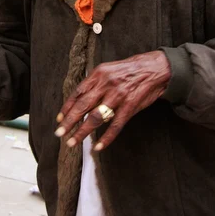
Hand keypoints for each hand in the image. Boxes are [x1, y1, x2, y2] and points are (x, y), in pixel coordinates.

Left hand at [55, 50, 169, 150]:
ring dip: (83, 132)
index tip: (59, 119)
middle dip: (69, 121)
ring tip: (73, 142)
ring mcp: (118, 96)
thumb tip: (80, 99)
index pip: (78, 92)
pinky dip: (106, 138)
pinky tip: (98, 147)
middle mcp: (106, 84)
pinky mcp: (130, 106)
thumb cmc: (130, 70)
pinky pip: (115, 125)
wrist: (154, 68)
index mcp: (99, 74)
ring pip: (96, 117)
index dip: (67, 107)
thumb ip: (95, 83)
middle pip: (83, 105)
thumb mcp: (109, 70)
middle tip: (59, 133)